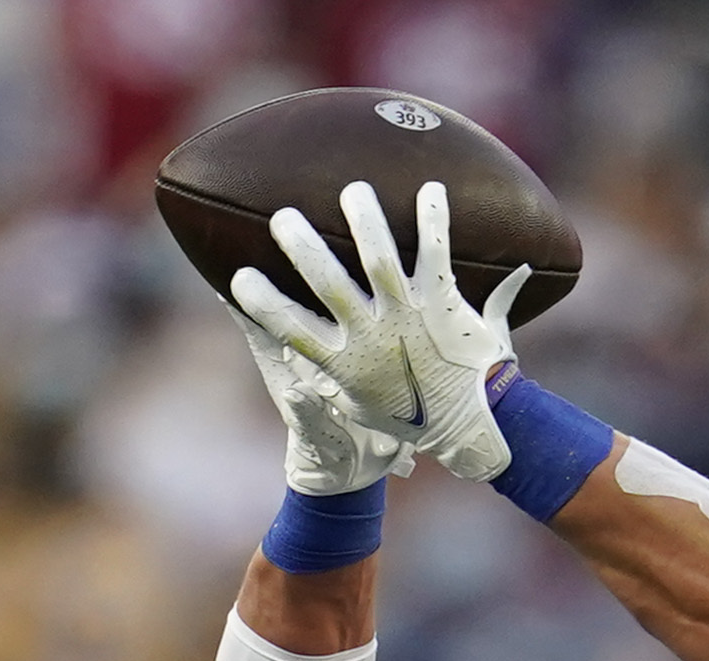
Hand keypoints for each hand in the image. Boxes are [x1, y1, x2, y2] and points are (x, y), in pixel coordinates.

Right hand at [230, 178, 522, 483]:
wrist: (469, 426)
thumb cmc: (408, 417)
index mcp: (345, 362)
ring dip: (366, 221)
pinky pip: (436, 252)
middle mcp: (373, 335)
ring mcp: (408, 316)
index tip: (239, 278)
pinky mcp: (442, 303)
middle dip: (303, 249)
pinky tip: (431, 187)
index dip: (263, 303)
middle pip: (330, 285)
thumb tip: (288, 352)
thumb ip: (323, 377)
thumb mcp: (356, 405)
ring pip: (380, 259)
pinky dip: (434, 219)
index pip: (293, 330)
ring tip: (354, 191)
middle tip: (282, 218)